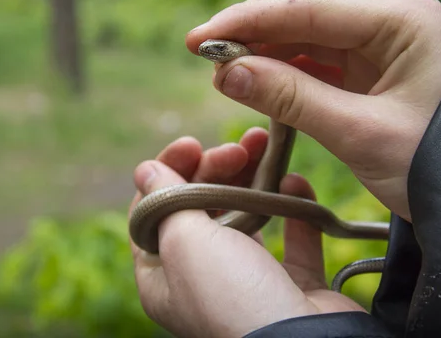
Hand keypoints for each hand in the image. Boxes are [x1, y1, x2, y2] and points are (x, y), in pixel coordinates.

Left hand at [129, 129, 364, 337]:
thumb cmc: (233, 296)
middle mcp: (202, 278)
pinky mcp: (291, 281)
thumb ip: (165, 201)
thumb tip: (145, 169)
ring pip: (246, 215)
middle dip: (217, 168)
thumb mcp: (185, 243)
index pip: (154, 210)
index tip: (193, 144)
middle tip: (236, 149)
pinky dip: (293, 204)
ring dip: (255, 177)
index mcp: (164, 274)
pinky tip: (295, 179)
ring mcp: (248, 280)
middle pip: (202, 207)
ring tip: (265, 145)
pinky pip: (292, 234)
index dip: (169, 172)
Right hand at [186, 0, 440, 220]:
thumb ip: (291, 98)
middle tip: (205, 48)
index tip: (202, 39)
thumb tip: (228, 73)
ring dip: (262, 45)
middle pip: (305, 2)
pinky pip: (313, 57)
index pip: (310, 6)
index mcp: (402, 22)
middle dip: (253, 24)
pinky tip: (253, 79)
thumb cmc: (432, 165)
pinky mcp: (366, 67)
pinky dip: (280, 66)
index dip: (249, 21)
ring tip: (223, 69)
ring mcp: (377, 42)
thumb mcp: (358, 133)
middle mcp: (390, 21)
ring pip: (305, 29)